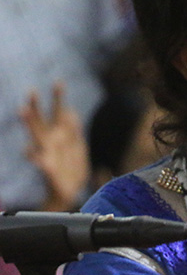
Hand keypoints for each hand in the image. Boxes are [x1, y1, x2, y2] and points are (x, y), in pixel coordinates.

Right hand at [20, 82, 89, 210]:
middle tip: (31, 90)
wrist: (70, 193)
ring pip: (36, 135)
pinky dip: (33, 156)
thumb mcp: (77, 146)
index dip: (58, 97)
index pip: (58, 111)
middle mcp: (51, 142)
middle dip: (36, 106)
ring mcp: (48, 153)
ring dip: (29, 123)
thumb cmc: (72, 168)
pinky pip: (39, 161)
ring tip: (21, 109)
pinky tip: (27, 150)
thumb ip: (73, 130)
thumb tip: (70, 111)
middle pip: (41, 120)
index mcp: (60, 135)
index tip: (59, 81)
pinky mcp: (48, 169)